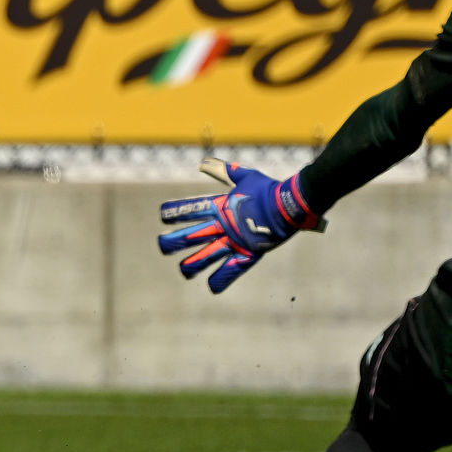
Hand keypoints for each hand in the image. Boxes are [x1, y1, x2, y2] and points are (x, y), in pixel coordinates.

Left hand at [158, 158, 322, 293]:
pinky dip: (222, 279)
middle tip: (162, 245)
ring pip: (206, 257)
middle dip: (174, 241)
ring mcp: (234, 241)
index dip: (175, 212)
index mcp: (220, 206)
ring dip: (192, 265)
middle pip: (191, 235)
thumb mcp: (246, 177)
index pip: (191, 209)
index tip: (162, 215)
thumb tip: (205, 163)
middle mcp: (223, 226)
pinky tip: (211, 287)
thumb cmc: (268, 189)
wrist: (290, 204)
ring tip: (183, 271)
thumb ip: (226, 172)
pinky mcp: (249, 253)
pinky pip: (232, 269)